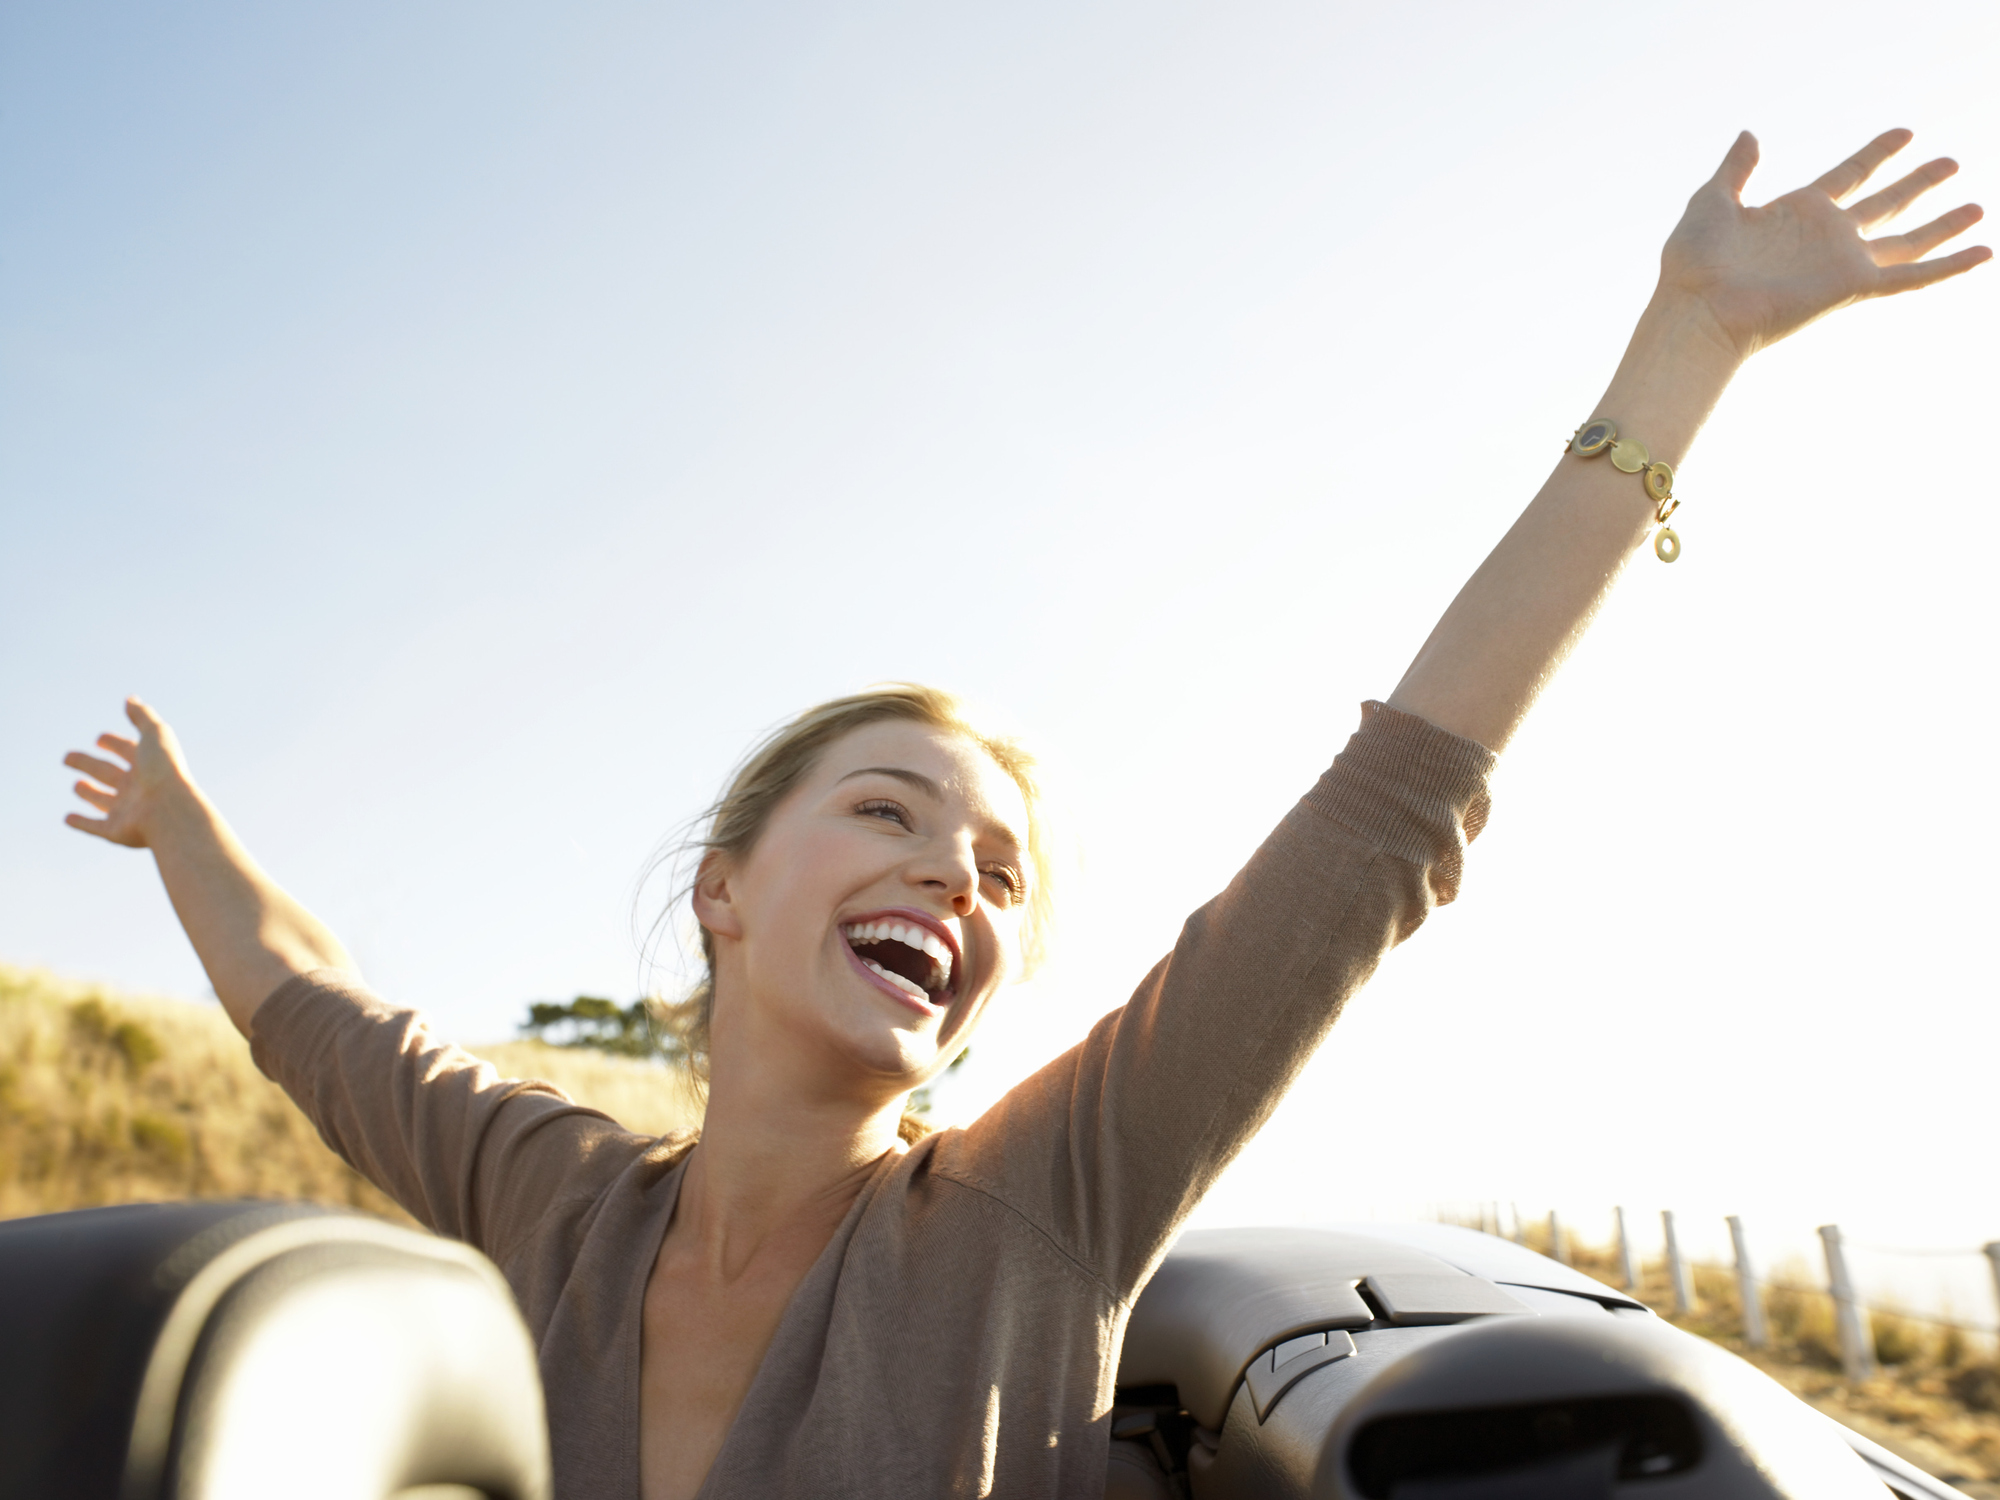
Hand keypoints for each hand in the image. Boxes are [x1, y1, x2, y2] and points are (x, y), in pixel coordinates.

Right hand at [64, 697, 198, 849]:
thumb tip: (130, 698)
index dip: (114, 743)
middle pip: (108, 773)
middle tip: (67, 757)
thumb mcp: (155, 734)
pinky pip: (95, 827)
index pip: (128, 750)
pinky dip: (81, 823)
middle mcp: (138, 788)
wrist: (170, 810)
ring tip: (77, 785)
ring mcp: (127, 810)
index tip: (100, 738)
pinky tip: (67, 818)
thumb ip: (142, 716)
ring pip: (104, 801)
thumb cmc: (164, 770)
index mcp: (148, 765)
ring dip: (89, 794)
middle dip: (88, 764)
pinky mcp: (117, 831)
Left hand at [1659, 129, 1988, 360]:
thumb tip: (1751, 134)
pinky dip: (1949, 267)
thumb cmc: (1694, 264)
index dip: (1876, 154)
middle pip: (1885, 202)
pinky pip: (1912, 277)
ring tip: (1977, 206)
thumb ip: (1737, 169)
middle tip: (1951, 162)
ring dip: (1942, 225)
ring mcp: (1842, 263)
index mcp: (1797, 213)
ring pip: (1907, 239)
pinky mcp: (1852, 287)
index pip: (1848, 175)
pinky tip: (1984, 253)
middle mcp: (1825, 237)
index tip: (1905, 134)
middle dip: (1917, 182)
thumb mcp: (1712, 201)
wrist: (1697, 311)